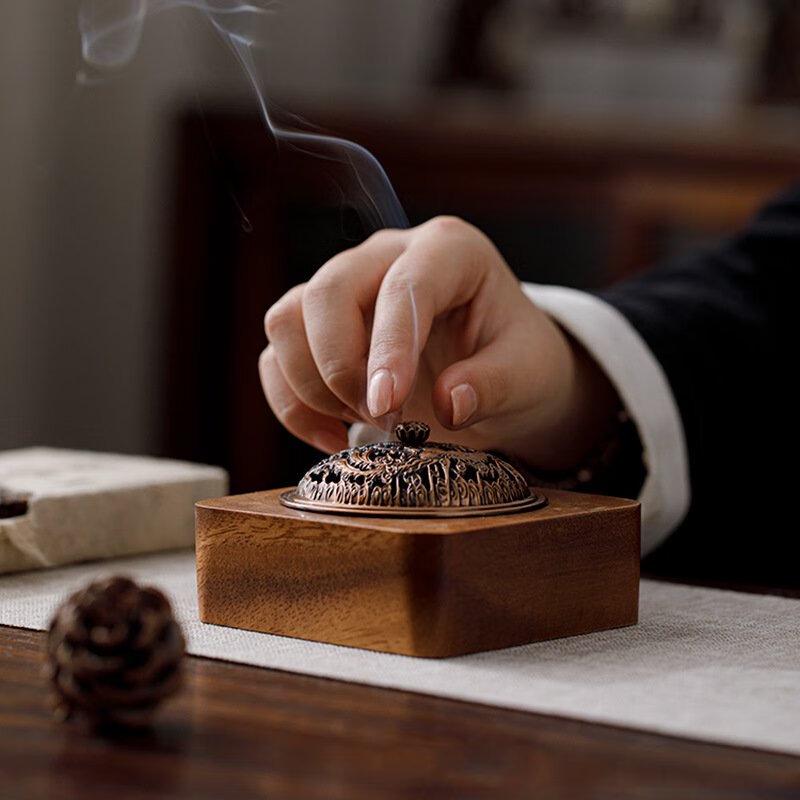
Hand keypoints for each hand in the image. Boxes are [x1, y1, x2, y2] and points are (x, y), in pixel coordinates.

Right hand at [260, 217, 617, 470]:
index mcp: (449, 250)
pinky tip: (334, 436)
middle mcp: (387, 256)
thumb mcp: (527, 373)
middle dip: (341, 366)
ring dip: (313, 385)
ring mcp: (347, 288)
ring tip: (363, 422)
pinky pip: (276, 358)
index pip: (404, 286)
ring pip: (287, 320)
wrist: (498, 369)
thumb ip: (494, 385)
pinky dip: (293, 404)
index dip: (389, 347)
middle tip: (382, 417)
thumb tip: (448, 403)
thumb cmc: (516, 359)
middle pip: (327, 291)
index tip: (388, 407)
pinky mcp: (319, 327)